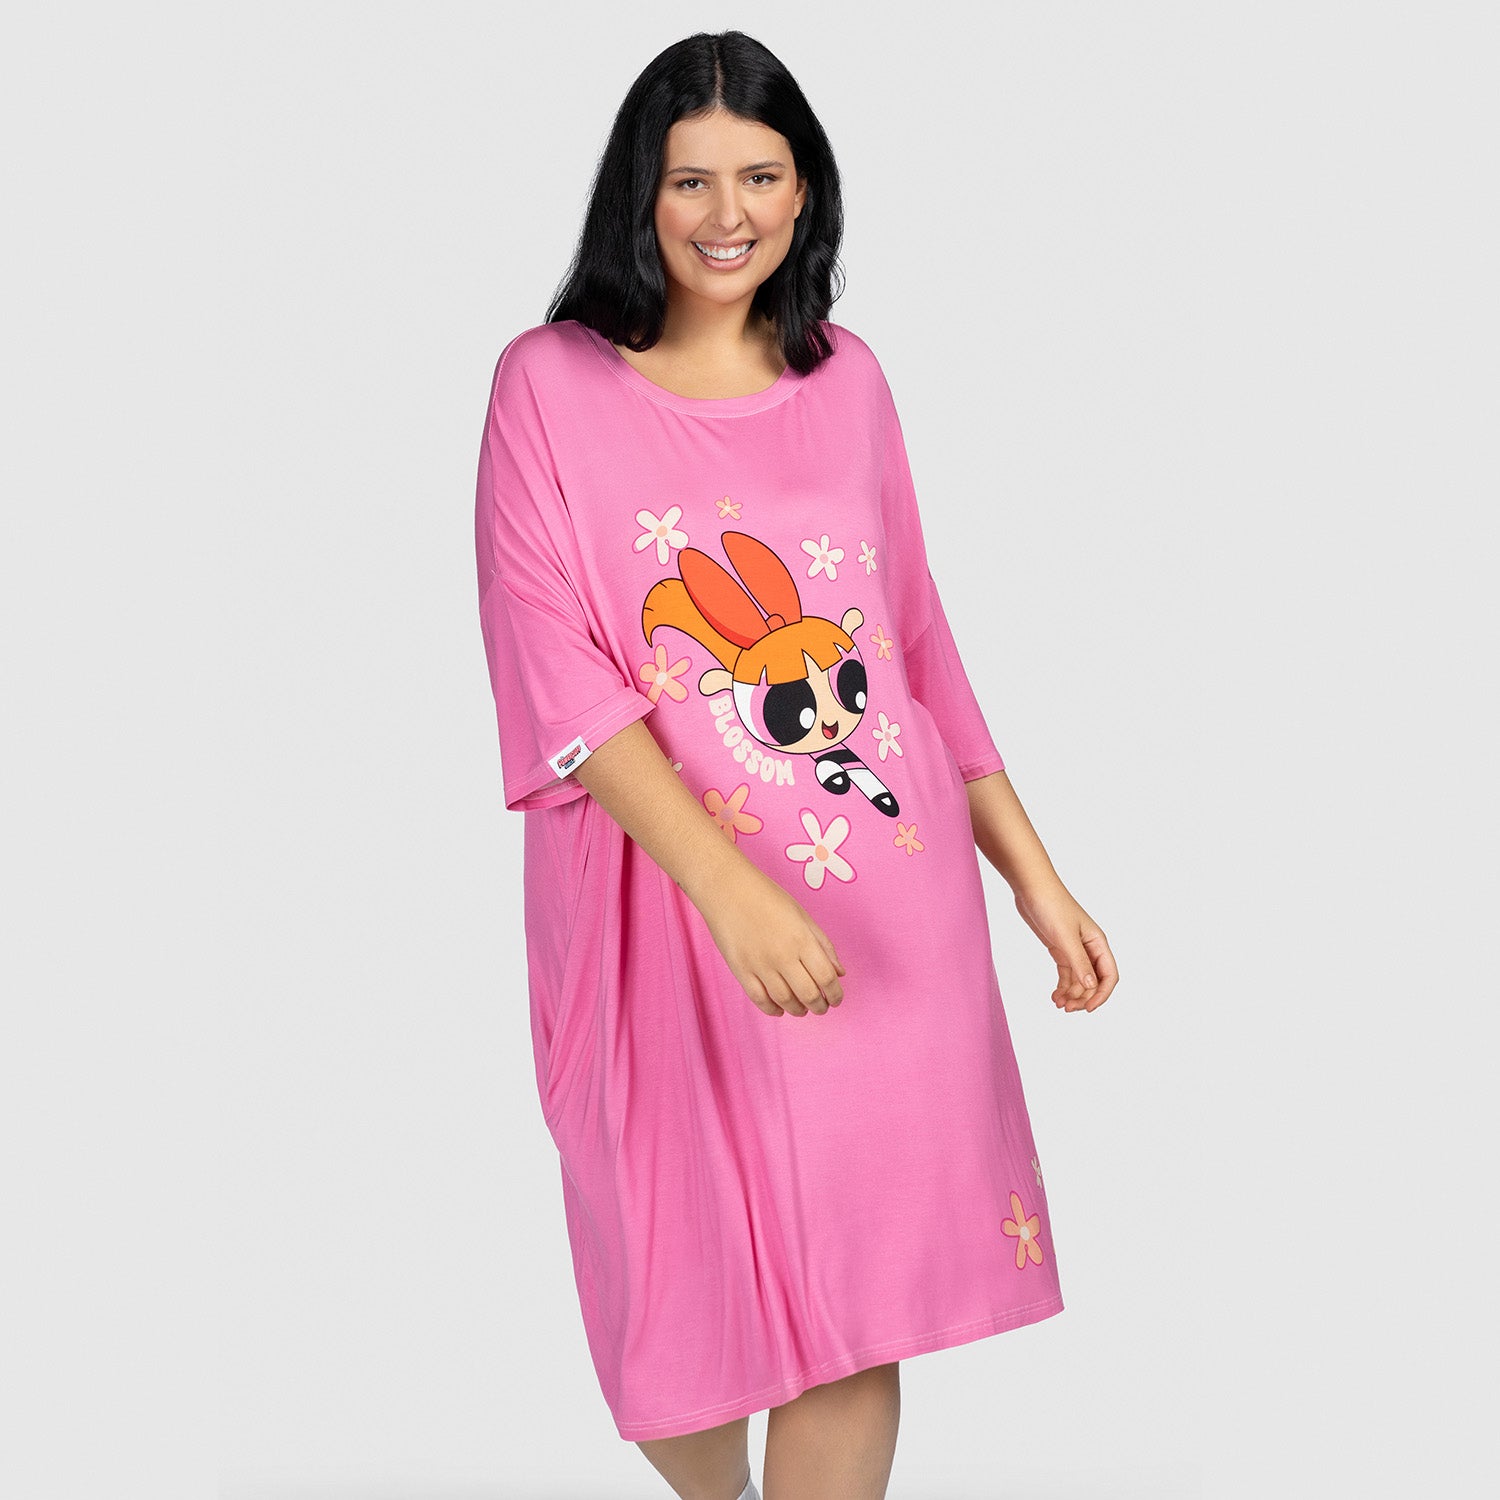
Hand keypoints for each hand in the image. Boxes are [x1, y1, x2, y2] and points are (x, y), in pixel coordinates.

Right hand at [694, 865, 846, 1017]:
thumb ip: (823, 944)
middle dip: (820, 1006)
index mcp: (802, 939)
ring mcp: (759, 964)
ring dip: (798, 1010)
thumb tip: (840, 973)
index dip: (836, 993)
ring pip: (785, 1001)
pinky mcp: (740, 970)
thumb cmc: (767, 897)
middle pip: (808, 994)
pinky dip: (773, 1010)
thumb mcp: (802, 915)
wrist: (727, 889)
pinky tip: (780, 1009)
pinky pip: (759, 999)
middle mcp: (782, 955)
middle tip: (822, 1007)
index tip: (836, 998)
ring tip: (803, 1009)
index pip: (826, 977)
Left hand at [1013, 880, 1117, 1013]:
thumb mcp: (1065, 936)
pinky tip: (1055, 996)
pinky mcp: (1060, 949)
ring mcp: (1074, 949)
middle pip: (1094, 981)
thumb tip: (1091, 986)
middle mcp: (1089, 948)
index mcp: (1098, 943)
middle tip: (1067, 1008)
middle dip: (1083, 997)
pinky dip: (1062, 986)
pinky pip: (1066, 973)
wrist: (1031, 888)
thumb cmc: (1051, 906)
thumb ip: (1078, 962)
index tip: (1087, 1008)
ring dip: (1071, 994)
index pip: (1109, 976)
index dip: (1101, 994)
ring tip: (1058, 1004)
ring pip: (1079, 980)